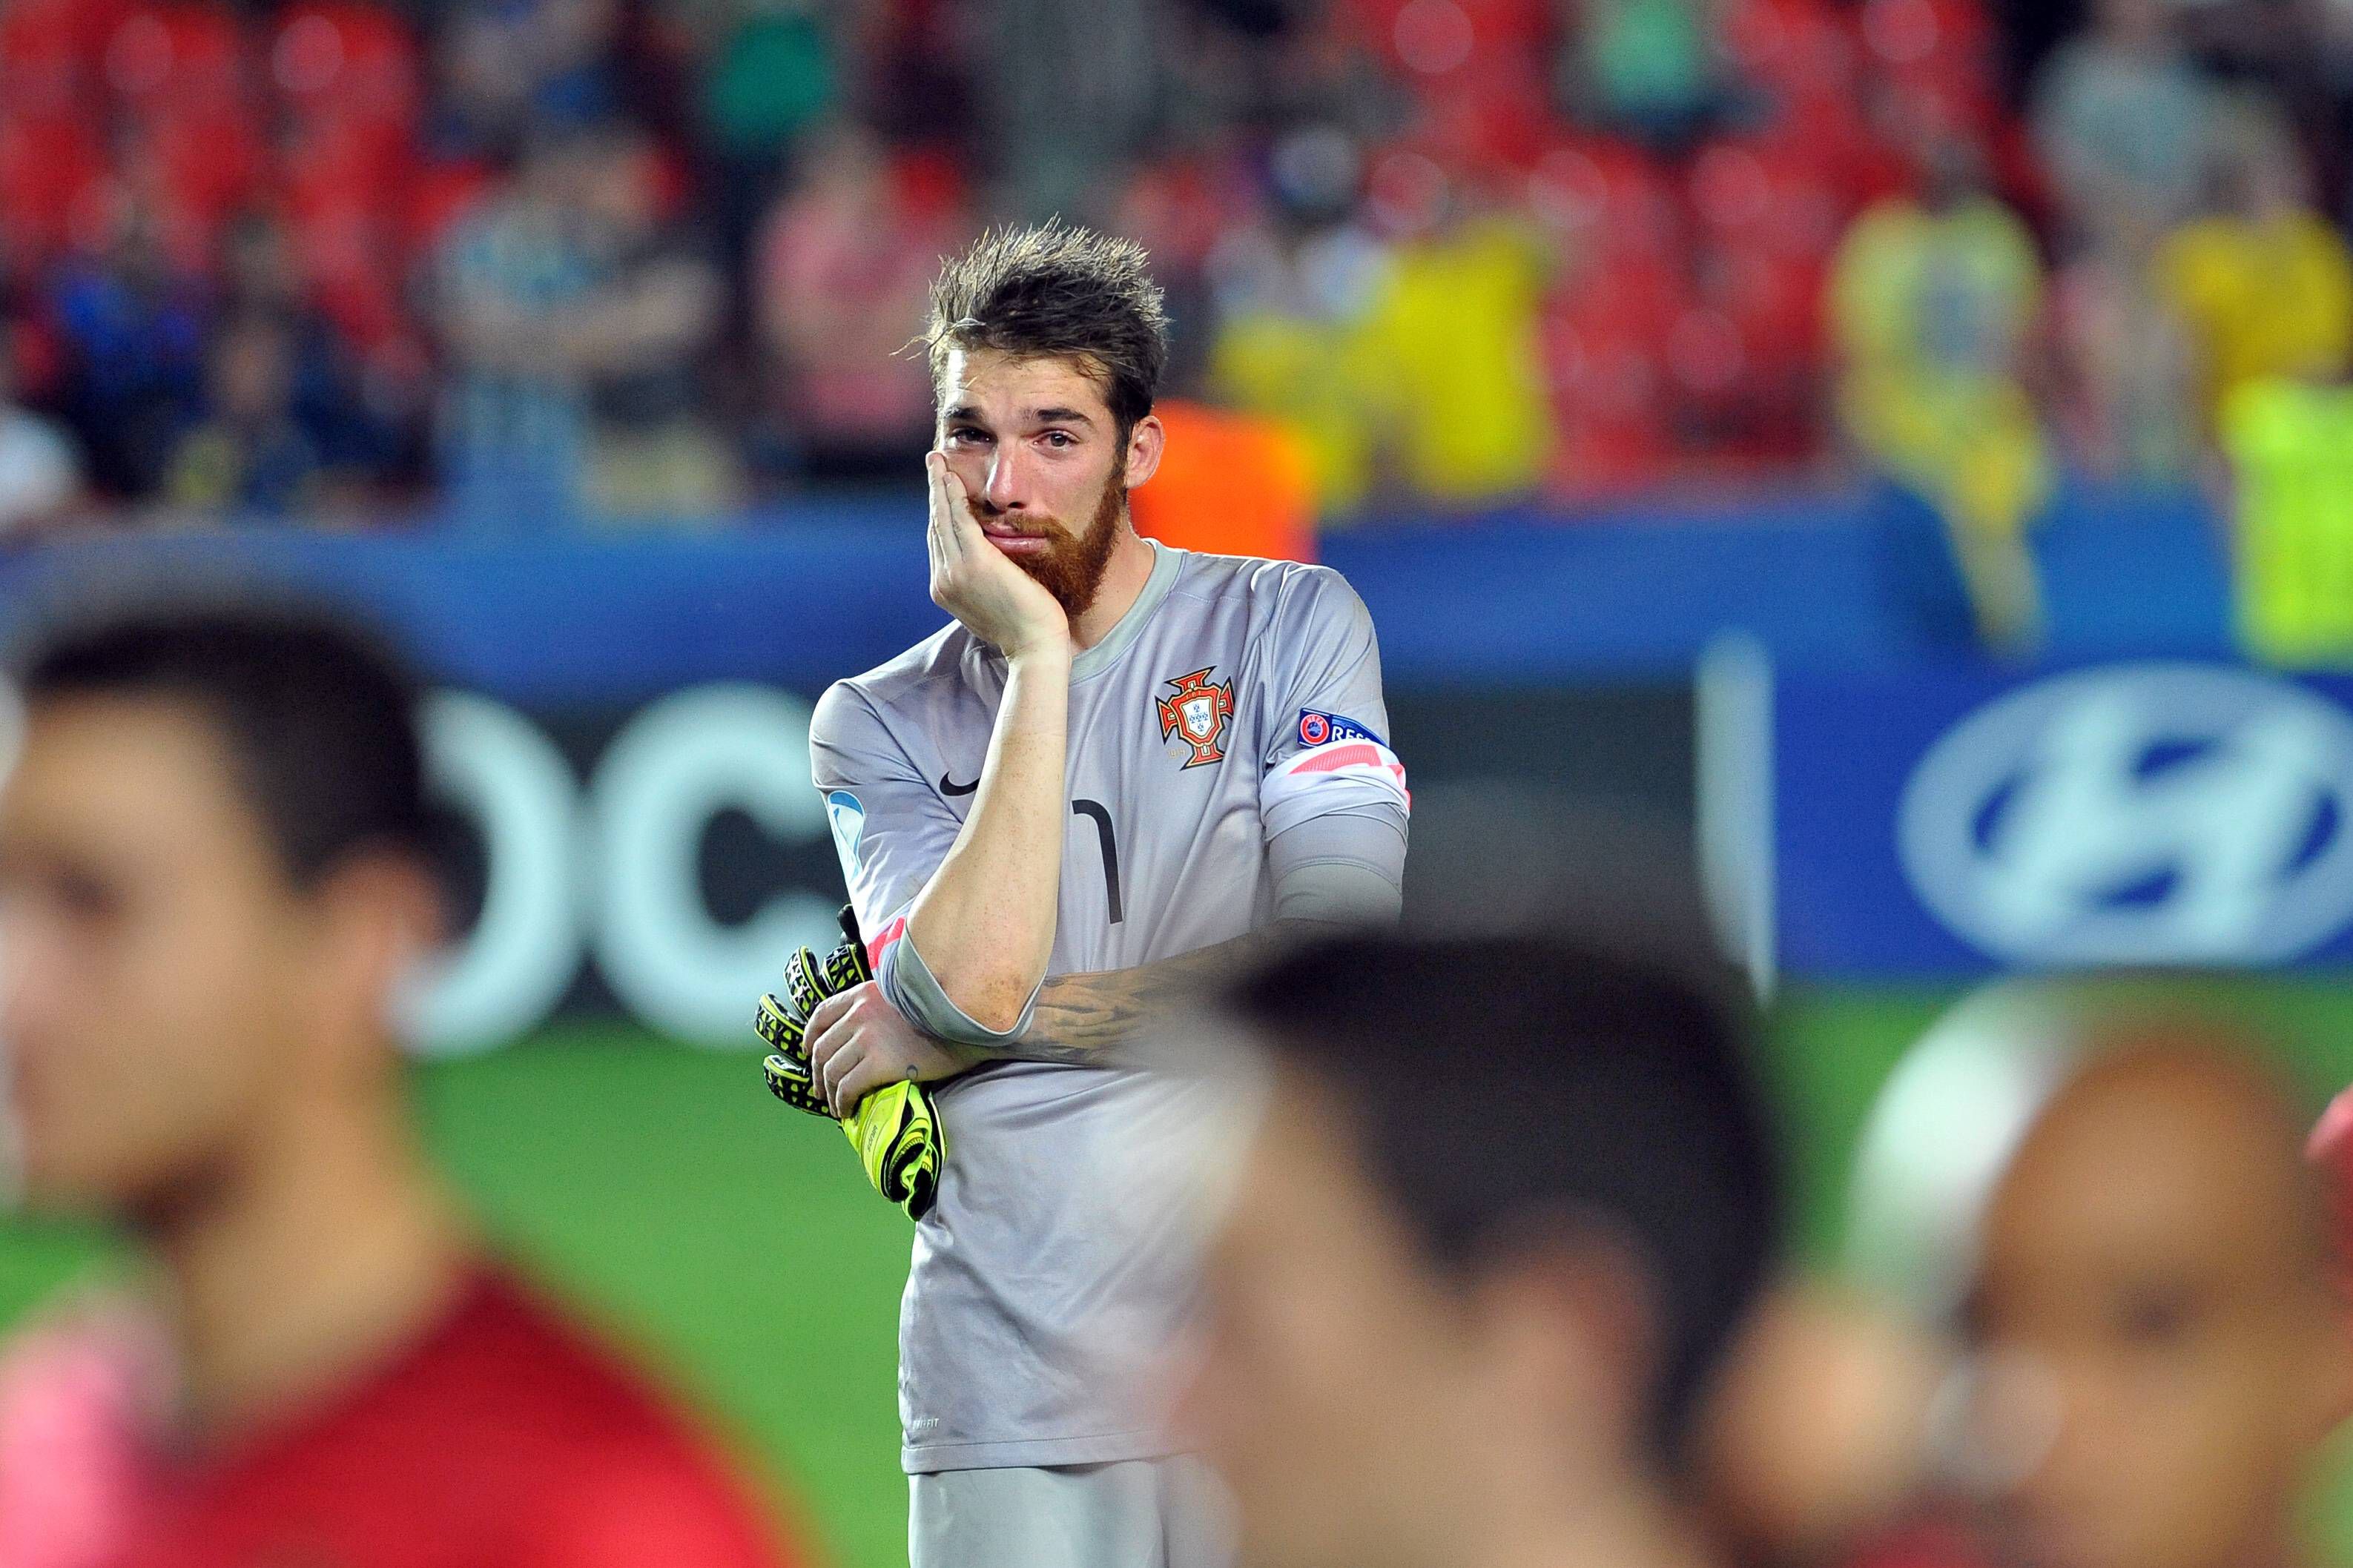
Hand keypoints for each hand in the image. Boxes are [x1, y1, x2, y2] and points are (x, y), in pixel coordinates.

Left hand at [805, 981, 980, 1117]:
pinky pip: (847, 1087)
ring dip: (829, 1093)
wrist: (965, 1025)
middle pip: (823, 1048)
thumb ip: (879, 1008)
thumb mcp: (903, 997)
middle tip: (821, 1090)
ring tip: (836, 1107)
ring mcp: (867, 1037)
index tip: (809, 1052)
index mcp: (863, 994)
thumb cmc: (940, 1015)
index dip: (811, 1036)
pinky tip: (847, 1111)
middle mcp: (859, 1013)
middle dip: (817, 1073)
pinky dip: (842, 1103)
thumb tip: (863, 1035)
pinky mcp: (878, 1063)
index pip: (822, 1014)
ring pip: (831, 1071)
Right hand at [924, 452, 1068, 661]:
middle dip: (933, 491)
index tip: (939, 489)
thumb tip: (987, 563)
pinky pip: (959, 519)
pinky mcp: (974, 562)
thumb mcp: (994, 601)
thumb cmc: (1025, 626)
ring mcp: (955, 571)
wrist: (1035, 645)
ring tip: (937, 461)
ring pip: (942, 518)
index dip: (938, 511)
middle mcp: (943, 580)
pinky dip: (953, 495)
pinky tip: (952, 476)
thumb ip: (983, 580)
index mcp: (945, 589)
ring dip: (939, 485)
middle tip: (933, 463)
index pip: (939, 541)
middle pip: (935, 525)